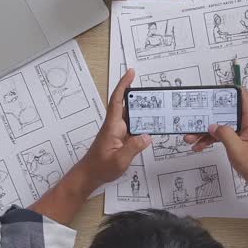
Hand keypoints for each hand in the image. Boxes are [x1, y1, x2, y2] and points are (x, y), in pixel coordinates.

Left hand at [77, 68, 150, 188]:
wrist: (90, 175)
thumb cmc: (100, 167)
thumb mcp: (119, 160)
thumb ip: (133, 148)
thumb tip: (147, 136)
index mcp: (112, 126)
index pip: (117, 100)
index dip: (123, 85)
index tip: (131, 73)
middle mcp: (115, 125)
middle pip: (127, 105)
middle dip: (139, 95)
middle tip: (153, 92)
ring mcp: (118, 131)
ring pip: (131, 115)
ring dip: (142, 110)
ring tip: (157, 107)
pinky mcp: (121, 137)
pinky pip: (133, 126)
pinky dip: (142, 123)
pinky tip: (151, 125)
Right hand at [184, 88, 247, 188]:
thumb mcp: (237, 149)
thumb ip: (224, 134)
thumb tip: (212, 125)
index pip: (241, 95)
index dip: (226, 91)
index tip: (211, 93)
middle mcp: (246, 121)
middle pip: (224, 111)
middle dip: (208, 115)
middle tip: (193, 119)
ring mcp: (241, 131)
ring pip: (220, 124)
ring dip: (205, 130)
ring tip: (190, 138)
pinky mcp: (237, 139)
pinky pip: (221, 135)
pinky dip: (210, 139)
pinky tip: (199, 145)